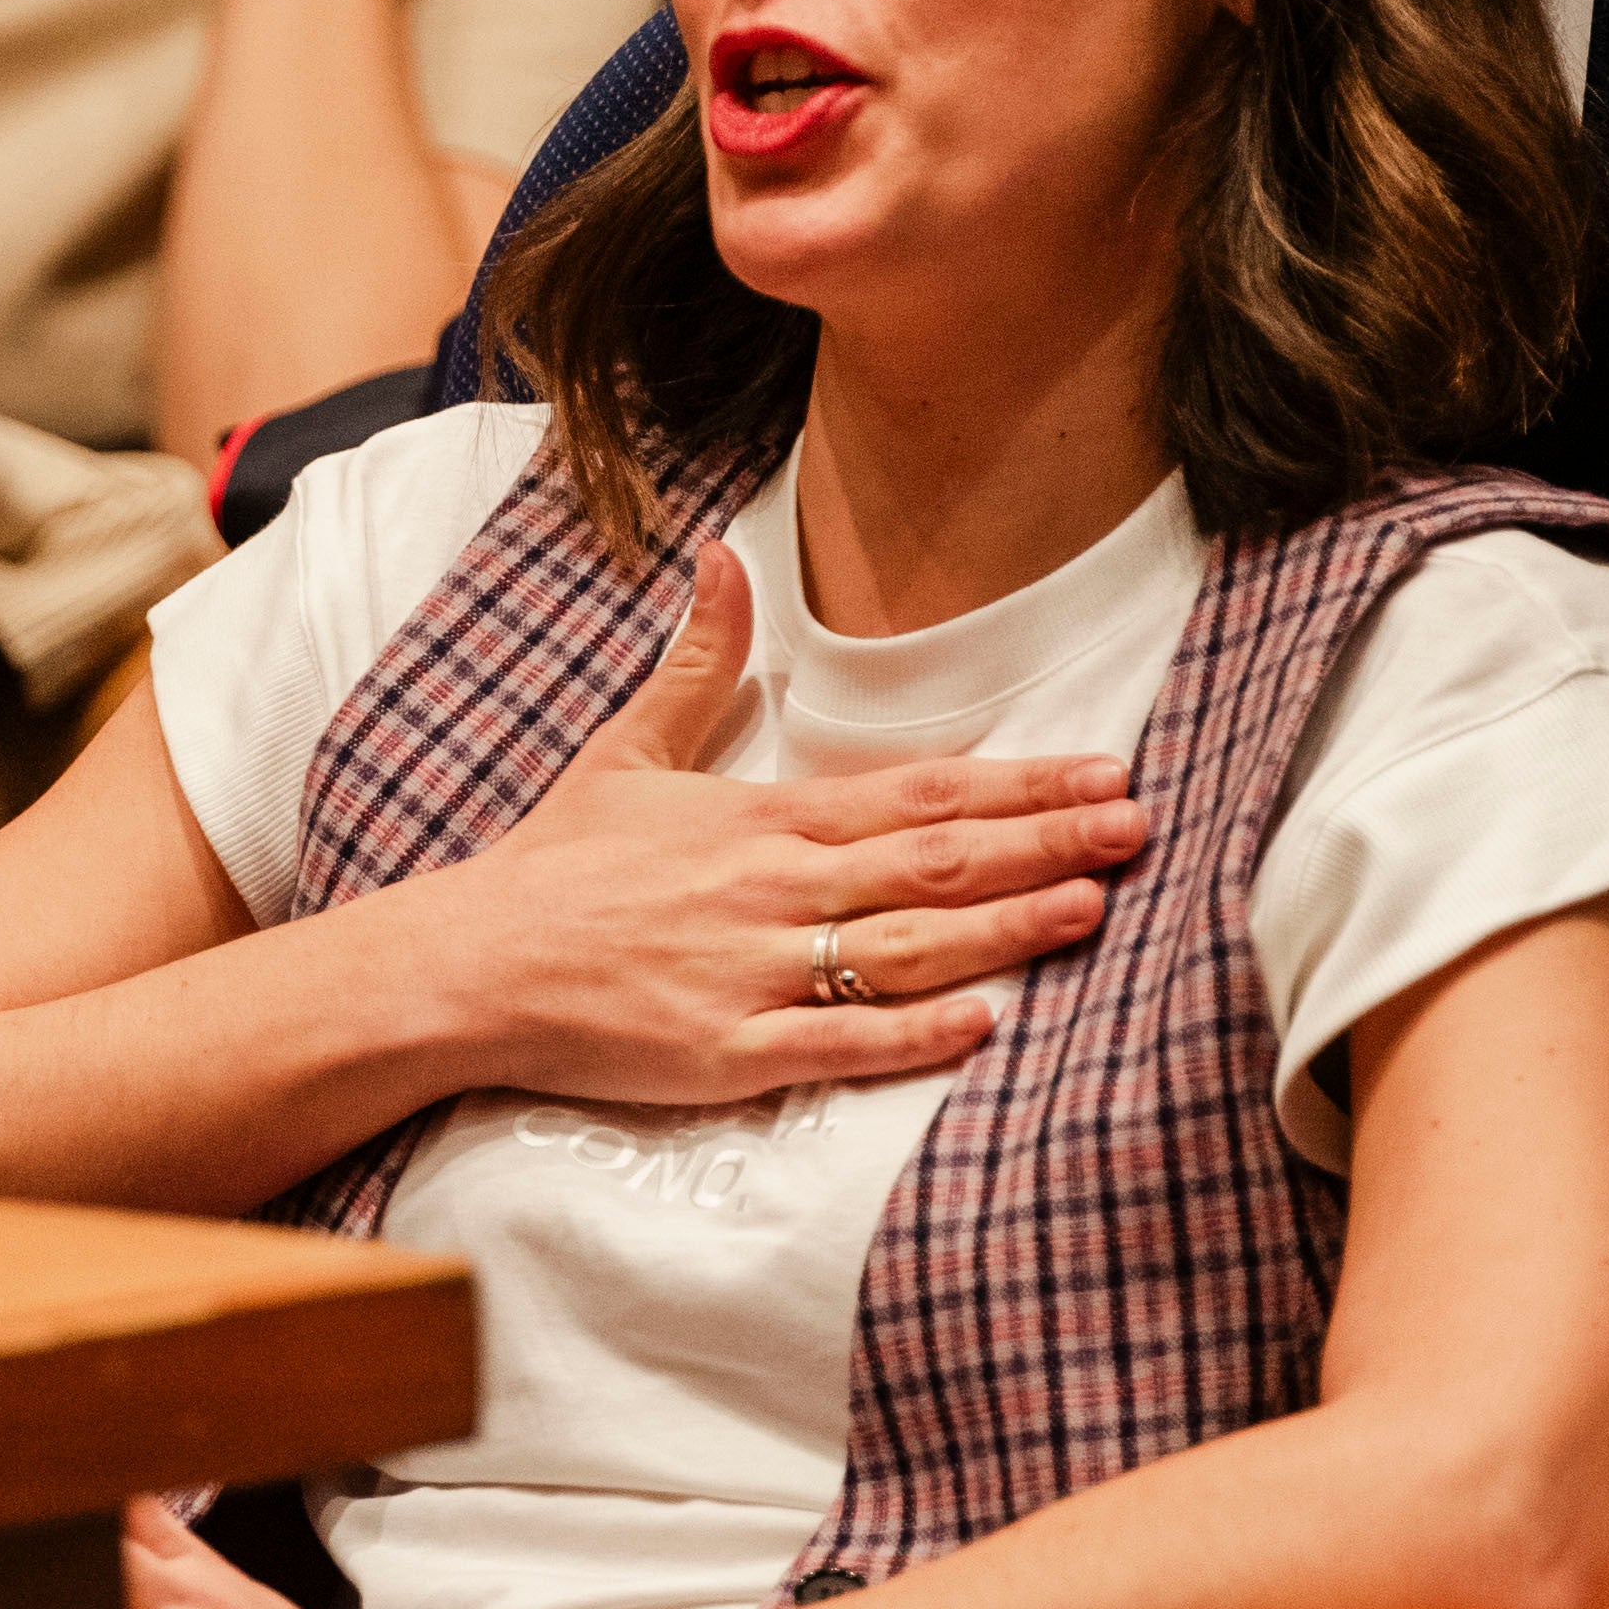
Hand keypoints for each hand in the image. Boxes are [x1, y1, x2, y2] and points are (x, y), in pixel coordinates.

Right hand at [409, 547, 1149, 1113]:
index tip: (1102, 770)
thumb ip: (697, 662)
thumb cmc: (555, 866)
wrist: (469, 964)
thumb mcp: (627, 750)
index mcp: (764, 819)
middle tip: (1139, 827)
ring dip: (1006, 927)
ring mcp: (755, 972)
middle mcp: (774, 889)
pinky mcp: (729, 1051)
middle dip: (1046, 842)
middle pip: (935, 860)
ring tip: (1093, 906)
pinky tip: (987, 1021)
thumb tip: (721, 557)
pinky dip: (914, 1034)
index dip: (1019, 782)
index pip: (919, 791)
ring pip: (906, 947)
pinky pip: (838, 1042)